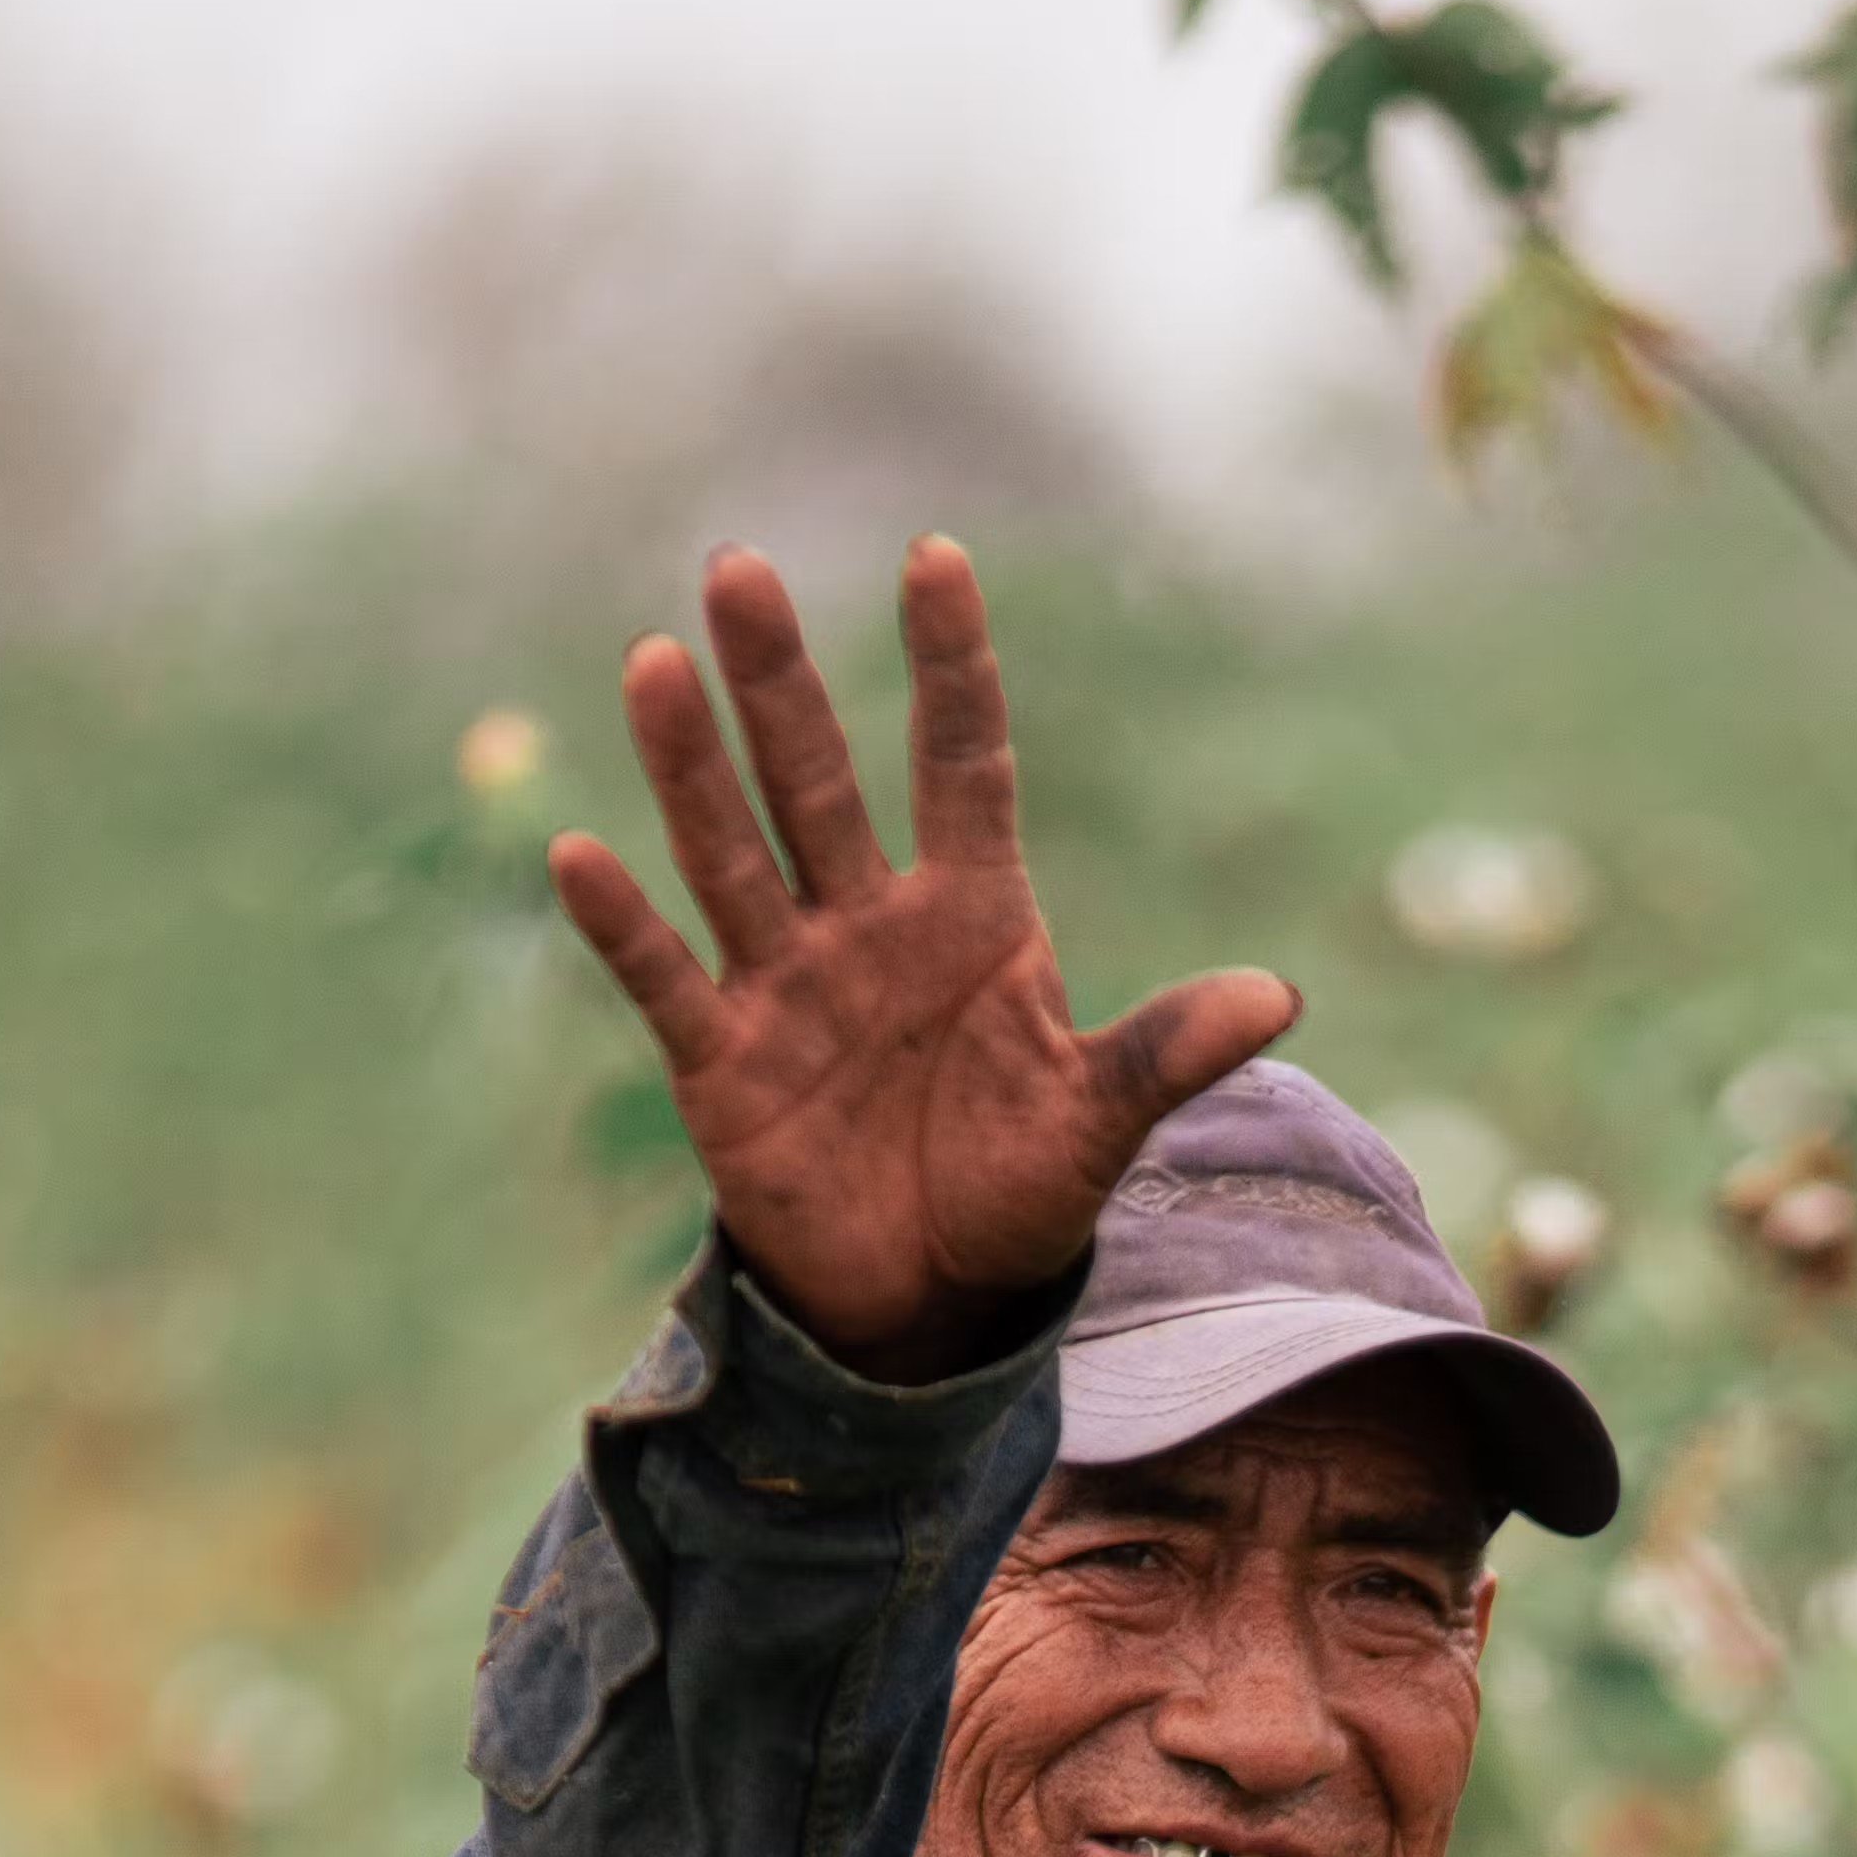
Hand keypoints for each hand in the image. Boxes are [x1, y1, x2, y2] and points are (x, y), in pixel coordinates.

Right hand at [548, 538, 1298, 1382]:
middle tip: (739, 569)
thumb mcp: (1097, 1126)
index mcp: (973, 915)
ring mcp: (788, 983)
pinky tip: (579, 854)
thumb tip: (1277, 998)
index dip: (950, 667)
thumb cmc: (1015, 1192)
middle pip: (819, 779)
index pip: (962, 763)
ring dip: (691, 766)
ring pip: (734, 853)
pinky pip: (666, 978)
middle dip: (780, 681)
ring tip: (654, 663)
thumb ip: (1164, 1054)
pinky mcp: (723, 1060)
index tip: (937, 557)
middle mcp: (870, 924)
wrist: (930, 1299)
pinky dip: (625, 925)